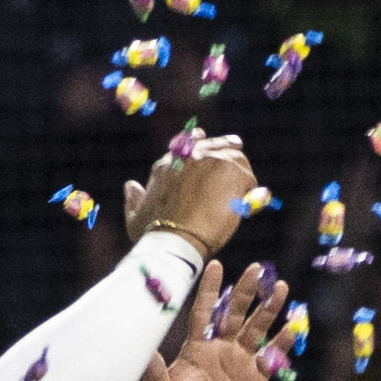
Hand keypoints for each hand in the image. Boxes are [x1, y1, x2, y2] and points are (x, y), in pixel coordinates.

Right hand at [128, 134, 260, 257]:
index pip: (186, 144)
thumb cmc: (154, 234)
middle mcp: (189, 156)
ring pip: (234, 156)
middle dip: (225, 147)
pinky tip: (248, 200)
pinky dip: (249, 187)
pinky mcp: (231, 171)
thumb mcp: (136, 217)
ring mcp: (211, 160)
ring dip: (240, 168)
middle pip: (214, 145)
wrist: (176, 239)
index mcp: (166, 164)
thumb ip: (134, 200)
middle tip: (236, 149)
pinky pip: (247, 175)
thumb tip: (131, 185)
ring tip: (246, 182)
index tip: (204, 141)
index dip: (197, 144)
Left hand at [139, 264, 289, 380]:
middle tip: (258, 268)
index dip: (211, 290)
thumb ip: (156, 376)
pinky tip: (292, 328)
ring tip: (281, 288)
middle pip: (234, 313)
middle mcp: (218, 349)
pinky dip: (282, 343)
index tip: (216, 264)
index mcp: (195, 348)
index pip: (204, 311)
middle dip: (246, 291)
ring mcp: (238, 362)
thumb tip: (146, 354)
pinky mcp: (255, 379)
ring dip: (269, 309)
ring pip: (256, 329)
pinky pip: (271, 356)